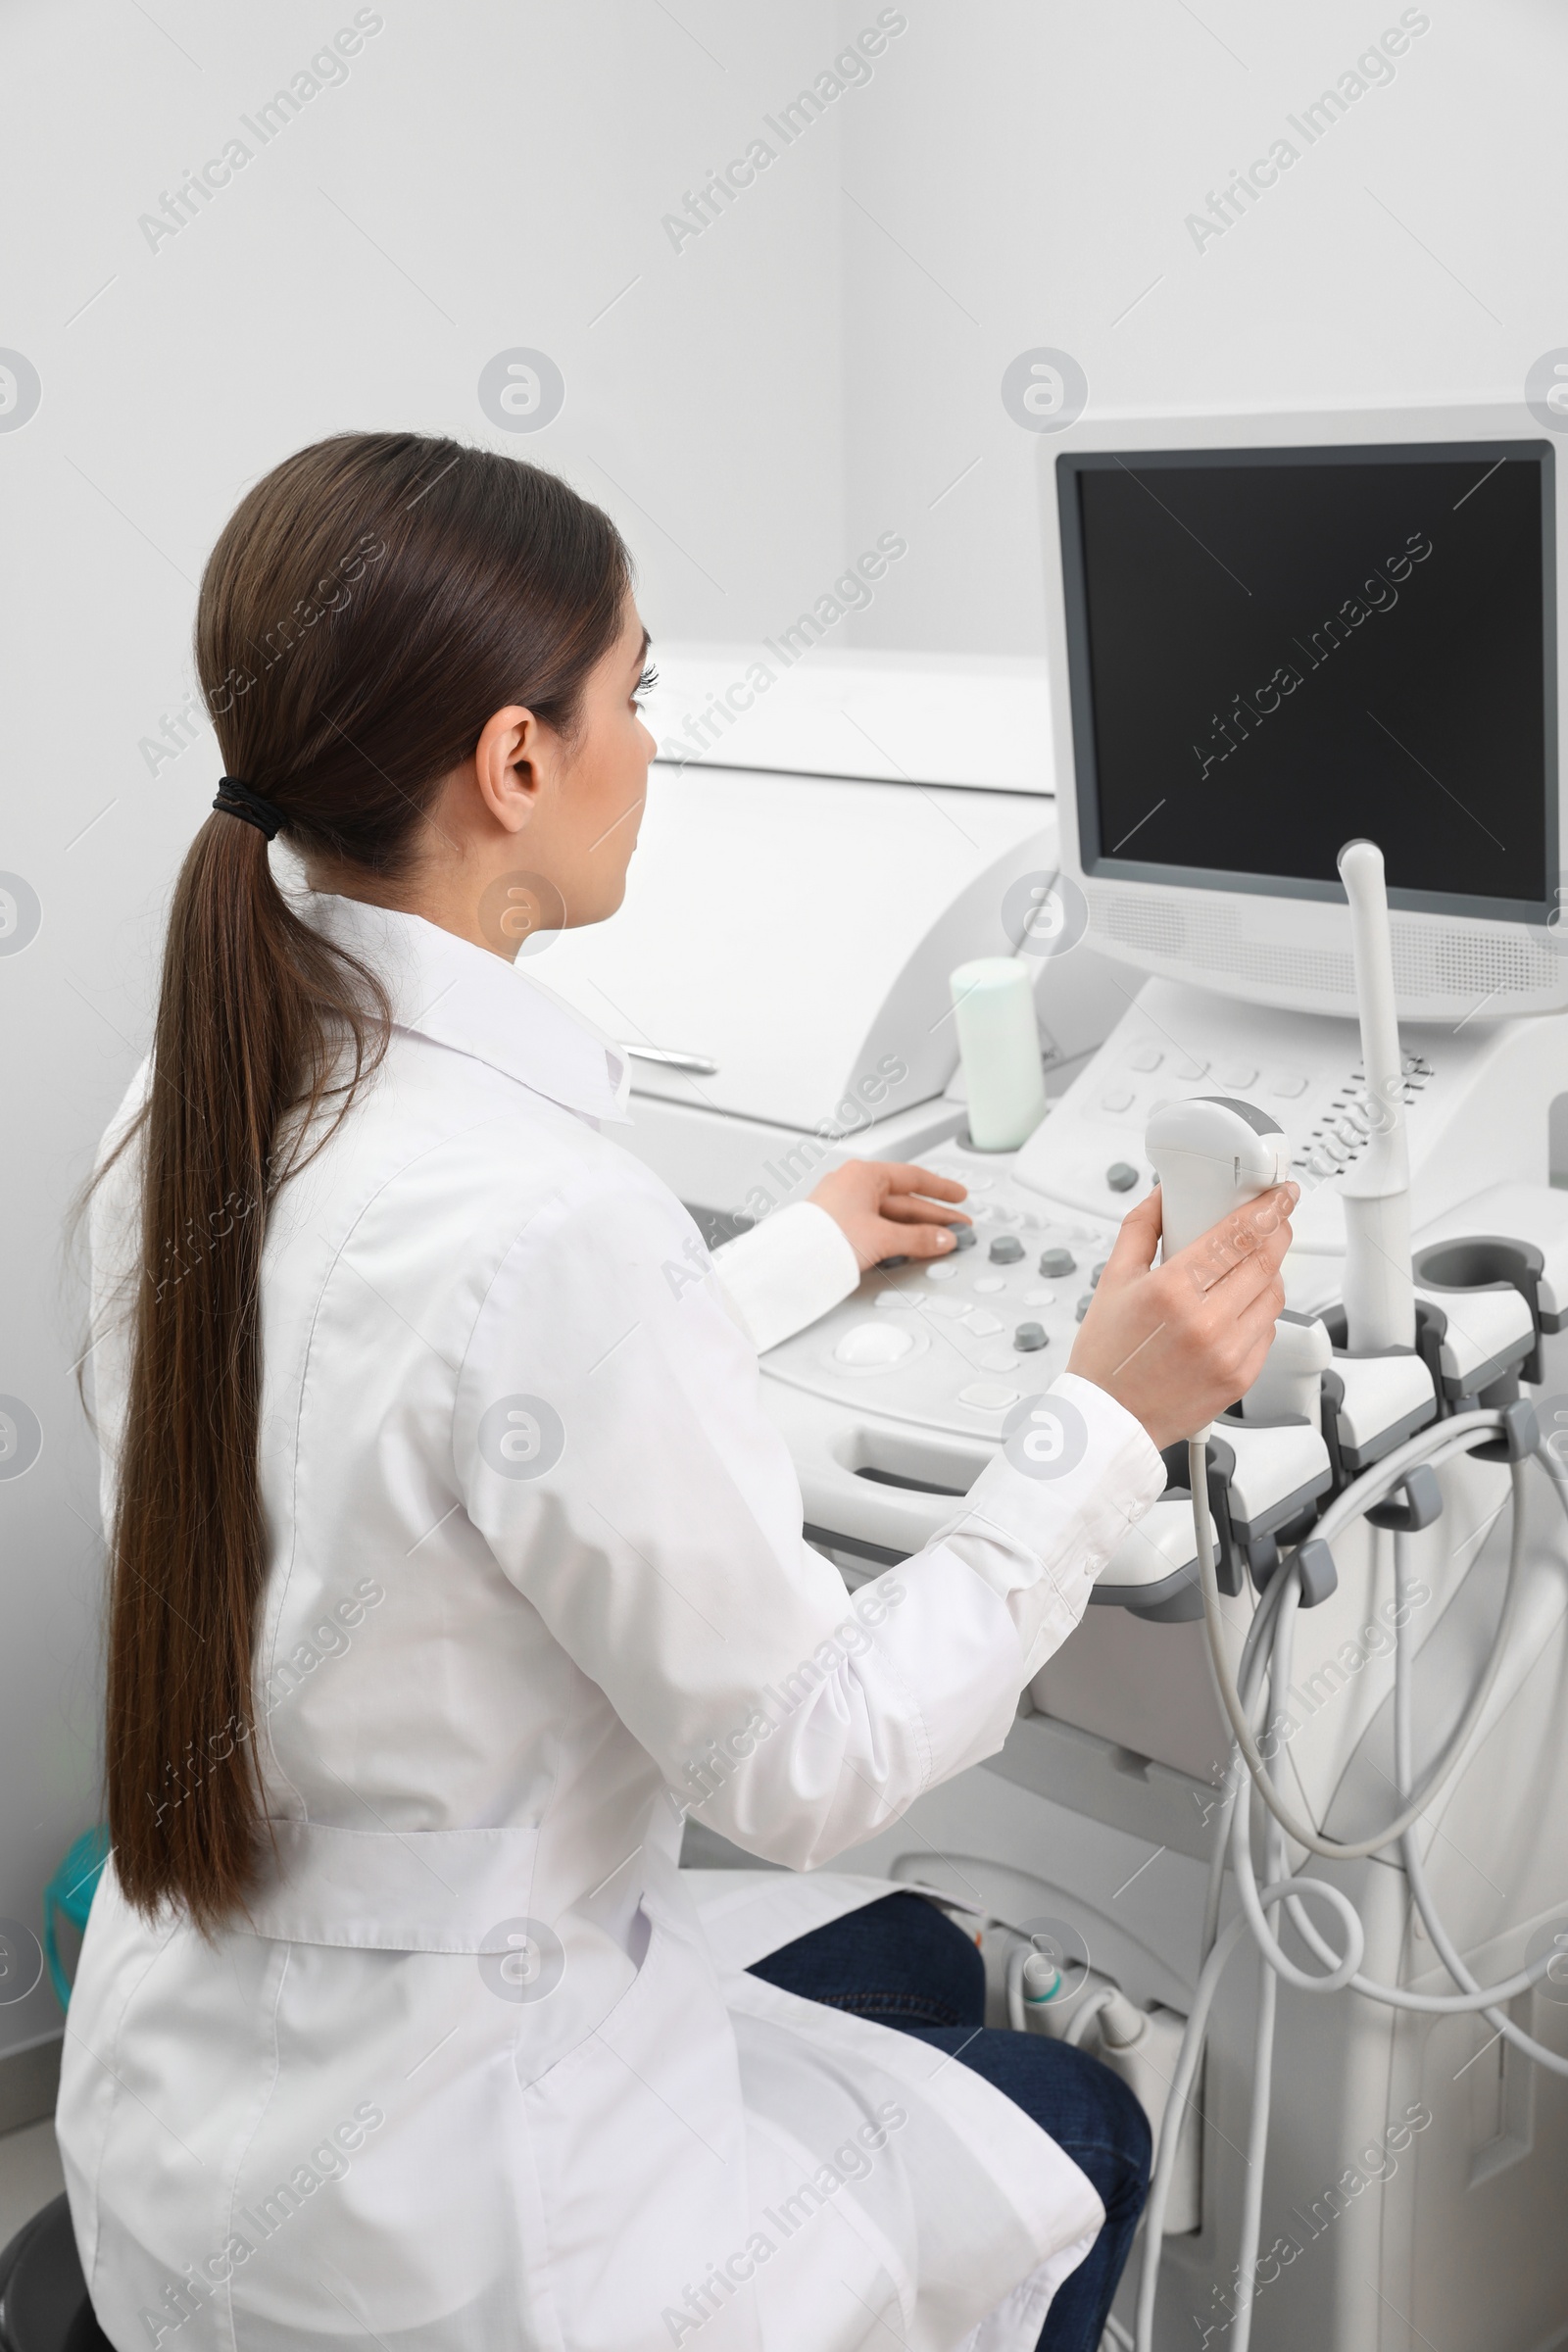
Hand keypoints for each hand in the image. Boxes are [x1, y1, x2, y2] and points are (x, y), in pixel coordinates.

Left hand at [807, 1159, 970, 1270]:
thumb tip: (942, 1239)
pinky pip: (875, 1226)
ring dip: (916, 1228)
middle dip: (933, 1215)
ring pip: (889, 1214)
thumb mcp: (882, 1238)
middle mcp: (852, 1185)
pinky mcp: (837, 1225)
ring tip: (938, 1240)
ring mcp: (843, 1205)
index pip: (913, 1176)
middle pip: (903, 1199)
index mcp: (863, 1175)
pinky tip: (908, 1247)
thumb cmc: (824, 1237)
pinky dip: (896, 1235)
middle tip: (957, 1226)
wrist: (789, 1261)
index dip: (940, 1188)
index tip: (958, 1196)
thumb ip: (918, 1239)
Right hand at [1066, 1182, 1297, 1450]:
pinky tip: (1238, 1306)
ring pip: (1274, 1294)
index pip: (1237, 1234)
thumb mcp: (1112, 1281)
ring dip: (1269, 1271)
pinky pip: (1269, 1331)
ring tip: (1248, 1265)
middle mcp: (1205, 1322)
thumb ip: (1140, 1229)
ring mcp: (1228, 1353)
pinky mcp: (1241, 1377)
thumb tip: (1164, 1196)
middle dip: (1276, 1232)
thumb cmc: (1107, 1358)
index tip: (1277, 1196)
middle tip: (1273, 1219)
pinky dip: (1261, 1310)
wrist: (1111, 1419)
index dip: (1267, 1208)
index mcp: (1171, 1291)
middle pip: (1265, 1259)